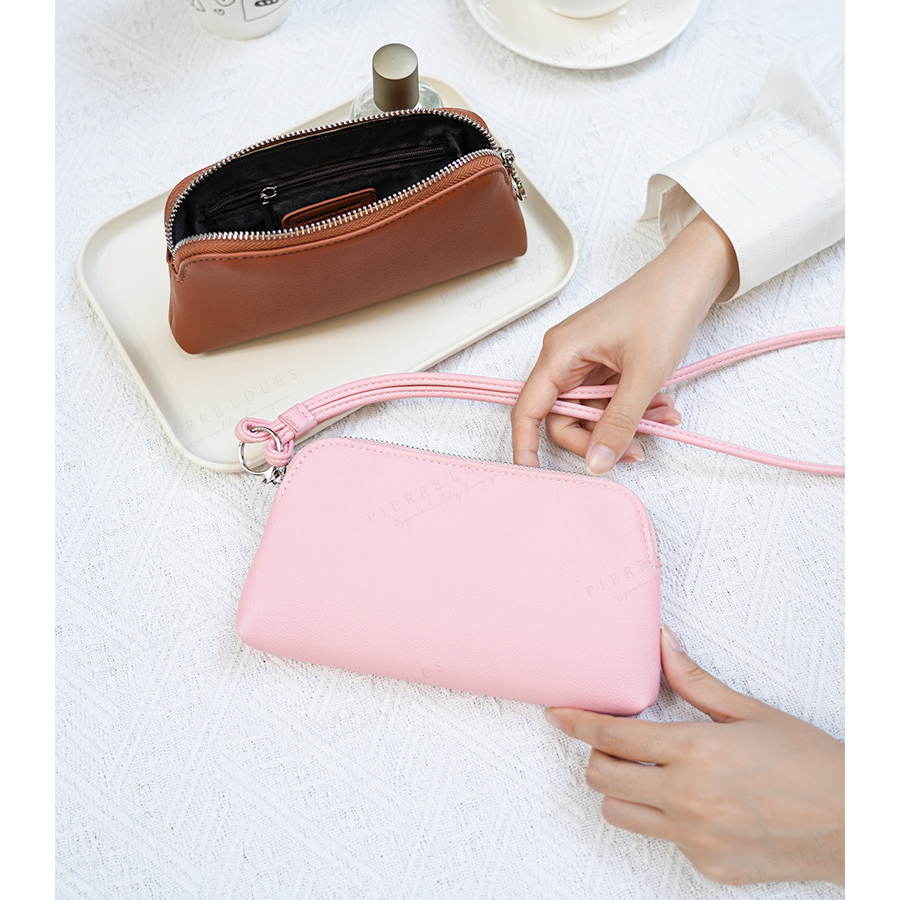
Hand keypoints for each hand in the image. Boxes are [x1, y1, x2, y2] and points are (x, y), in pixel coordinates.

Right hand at [511, 212, 737, 472]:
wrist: (692, 276)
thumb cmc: (663, 308)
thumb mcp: (644, 375)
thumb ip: (618, 424)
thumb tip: (597, 463)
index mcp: (560, 354)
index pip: (529, 410)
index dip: (526, 446)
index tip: (533, 476)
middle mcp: (565, 358)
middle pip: (563, 418)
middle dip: (598, 438)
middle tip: (634, 449)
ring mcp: (585, 360)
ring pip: (590, 412)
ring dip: (623, 424)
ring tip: (662, 420)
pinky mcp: (605, 362)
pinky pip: (608, 399)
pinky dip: (632, 409)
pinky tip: (662, 407)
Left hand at [544, 625, 844, 885]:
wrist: (856, 824)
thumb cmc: (809, 762)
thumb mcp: (750, 712)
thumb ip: (694, 681)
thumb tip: (662, 645)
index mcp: (695, 751)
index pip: (612, 735)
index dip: (577, 721)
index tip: (558, 713)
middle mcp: (687, 797)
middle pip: (602, 778)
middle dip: (597, 756)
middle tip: (615, 743)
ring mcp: (695, 837)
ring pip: (620, 814)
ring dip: (621, 791)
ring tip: (649, 773)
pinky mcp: (707, 865)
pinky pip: (662, 839)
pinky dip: (665, 818)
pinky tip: (698, 803)